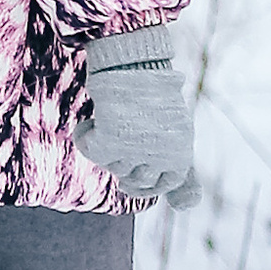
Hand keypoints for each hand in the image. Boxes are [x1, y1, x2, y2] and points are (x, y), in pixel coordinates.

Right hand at [77, 21, 198, 207]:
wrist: (136, 61)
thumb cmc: (158, 101)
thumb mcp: (177, 139)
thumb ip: (182, 178)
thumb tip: (185, 207)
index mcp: (181, 157)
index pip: (161, 186)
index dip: (145, 178)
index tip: (136, 162)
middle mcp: (160, 157)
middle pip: (133, 179)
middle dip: (126, 161)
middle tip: (126, 135)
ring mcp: (134, 151)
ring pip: (111, 165)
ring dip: (107, 144)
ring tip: (115, 118)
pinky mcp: (109, 138)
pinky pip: (87, 148)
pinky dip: (85, 134)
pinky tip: (91, 120)